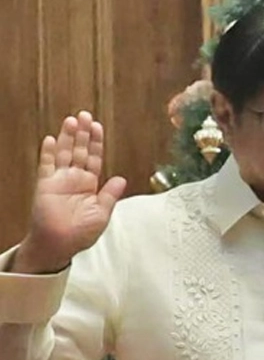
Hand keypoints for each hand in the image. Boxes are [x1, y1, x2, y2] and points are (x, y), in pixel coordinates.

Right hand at [14, 112, 126, 273]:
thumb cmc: (81, 233)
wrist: (60, 244)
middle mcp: (74, 179)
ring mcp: (59, 180)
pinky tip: (51, 139)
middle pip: (78, 150)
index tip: (98, 127)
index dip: (96, 142)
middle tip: (85, 115)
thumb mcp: (103, 213)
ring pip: (63, 153)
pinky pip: (46, 166)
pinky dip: (48, 153)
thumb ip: (110, 194)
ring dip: (67, 137)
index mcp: (89, 185)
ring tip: (71, 121)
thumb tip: (121, 178)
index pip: (93, 158)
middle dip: (82, 133)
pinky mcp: (45, 185)